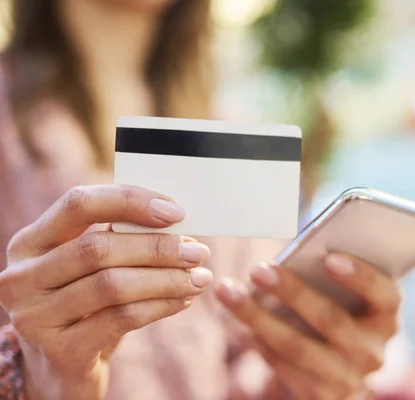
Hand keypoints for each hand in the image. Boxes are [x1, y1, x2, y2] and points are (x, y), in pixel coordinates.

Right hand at [0, 185, 212, 399]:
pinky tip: (184, 300)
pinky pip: (122, 319)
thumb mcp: (91, 268)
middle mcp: (22, 277)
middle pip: (98, 248)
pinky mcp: (60, 351)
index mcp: (29, 243)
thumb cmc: (85, 305)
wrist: (62, 367)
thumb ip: (119, 239)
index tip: (176, 212)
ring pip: (112, 285)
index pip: (78, 204)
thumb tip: (178, 223)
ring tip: (200, 277)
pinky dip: (161, 305)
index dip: (129, 201)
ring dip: (166, 278)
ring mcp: (34, 317)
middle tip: (199, 252)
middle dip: (158, 247)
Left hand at [215, 254, 400, 399]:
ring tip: (228, 292)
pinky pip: (284, 368)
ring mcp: (349, 379)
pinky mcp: (323, 398)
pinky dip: (257, 342)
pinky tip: (236, 324)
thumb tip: (286, 260)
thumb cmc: (336, 314)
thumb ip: (328, 276)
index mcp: (385, 317)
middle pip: (330, 319)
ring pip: (297, 347)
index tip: (328, 257)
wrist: (337, 371)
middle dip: (291, 292)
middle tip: (257, 269)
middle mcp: (373, 351)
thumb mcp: (344, 297)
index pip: (385, 294)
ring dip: (257, 318)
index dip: (361, 276)